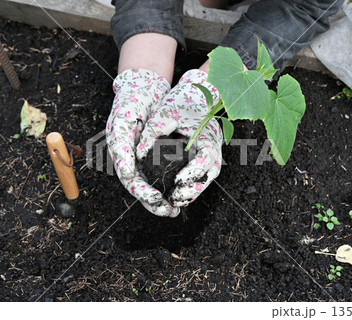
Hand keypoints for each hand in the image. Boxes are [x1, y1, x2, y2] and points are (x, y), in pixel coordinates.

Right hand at [106, 69, 179, 216]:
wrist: (143, 86)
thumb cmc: (131, 101)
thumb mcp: (124, 120)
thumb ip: (122, 146)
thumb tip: (126, 173)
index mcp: (120, 153)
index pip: (130, 180)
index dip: (143, 192)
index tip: (157, 198)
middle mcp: (129, 158)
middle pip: (141, 187)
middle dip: (154, 202)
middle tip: (170, 212)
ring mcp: (140, 157)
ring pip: (150, 184)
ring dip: (161, 199)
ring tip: (175, 210)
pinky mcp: (153, 153)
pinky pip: (159, 173)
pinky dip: (167, 184)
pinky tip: (178, 192)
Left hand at [136, 69, 222, 206]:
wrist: (198, 91)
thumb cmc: (184, 100)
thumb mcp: (166, 112)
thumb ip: (153, 131)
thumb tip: (138, 153)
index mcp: (209, 137)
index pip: (206, 160)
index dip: (194, 173)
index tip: (178, 181)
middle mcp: (213, 147)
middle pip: (209, 175)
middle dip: (193, 190)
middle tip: (175, 199)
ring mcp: (210, 152)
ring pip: (206, 178)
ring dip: (192, 191)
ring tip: (175, 201)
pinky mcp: (203, 154)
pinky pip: (200, 174)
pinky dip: (190, 185)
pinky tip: (176, 193)